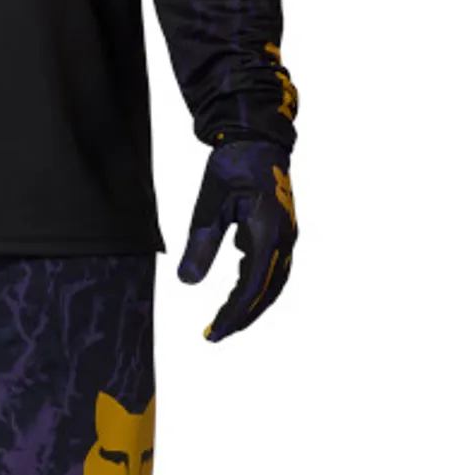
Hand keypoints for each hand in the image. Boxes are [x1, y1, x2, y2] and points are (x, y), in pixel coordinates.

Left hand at [179, 141, 297, 342]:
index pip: (252, 286)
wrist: (258, 139)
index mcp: (268, 232)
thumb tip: (187, 283)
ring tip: (225, 321)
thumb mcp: (210, 205)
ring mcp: (287, 236)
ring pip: (274, 283)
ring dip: (251, 305)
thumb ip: (201, 244)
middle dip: (242, 317)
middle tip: (215, 334)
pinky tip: (234, 292)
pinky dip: (255, 286)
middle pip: (267, 292)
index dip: (233, 314)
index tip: (212, 333)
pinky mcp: (283, 232)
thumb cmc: (233, 166)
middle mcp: (285, 238)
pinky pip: (273, 269)